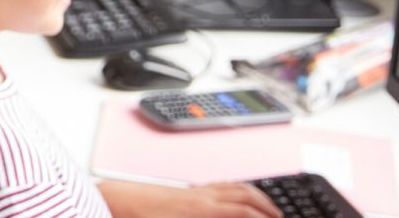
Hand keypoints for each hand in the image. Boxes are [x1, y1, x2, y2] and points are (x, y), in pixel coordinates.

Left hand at [99, 180, 281, 217]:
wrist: (116, 202)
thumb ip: (210, 215)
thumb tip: (235, 213)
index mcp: (204, 209)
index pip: (246, 213)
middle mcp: (203, 196)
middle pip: (246, 197)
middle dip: (269, 207)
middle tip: (282, 216)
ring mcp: (195, 190)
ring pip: (235, 187)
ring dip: (257, 196)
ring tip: (270, 206)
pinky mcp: (186, 190)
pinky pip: (220, 185)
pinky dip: (237, 189)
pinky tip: (238, 195)